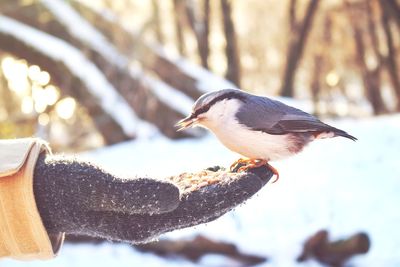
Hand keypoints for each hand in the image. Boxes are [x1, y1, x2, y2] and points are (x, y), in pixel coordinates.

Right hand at [33, 154, 271, 242]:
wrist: (52, 195)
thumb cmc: (70, 190)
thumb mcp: (97, 188)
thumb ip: (134, 194)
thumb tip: (177, 195)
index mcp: (151, 221)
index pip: (206, 207)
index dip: (237, 192)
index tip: (263, 175)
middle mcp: (159, 217)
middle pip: (212, 203)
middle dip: (242, 187)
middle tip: (270, 168)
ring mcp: (156, 208)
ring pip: (203, 196)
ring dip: (229, 182)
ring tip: (253, 166)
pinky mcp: (151, 196)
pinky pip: (188, 190)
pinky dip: (208, 180)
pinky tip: (221, 169)